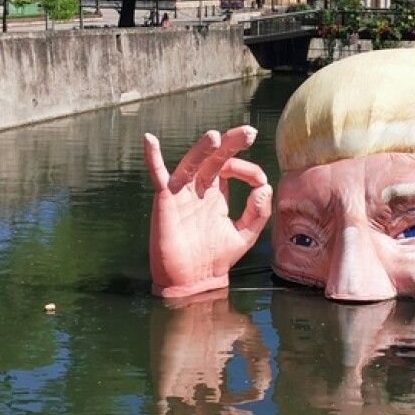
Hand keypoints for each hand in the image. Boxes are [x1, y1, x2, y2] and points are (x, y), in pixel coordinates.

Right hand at [144, 126, 271, 298]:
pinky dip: (152, 158)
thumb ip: (258, 213)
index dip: (248, 170)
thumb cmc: (216, 259)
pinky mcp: (166, 201)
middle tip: (250, 132)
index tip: (261, 180)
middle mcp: (199, 189)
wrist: (194, 282)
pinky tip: (149, 139)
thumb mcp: (245, 236)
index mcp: (217, 194)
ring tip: (216, 136)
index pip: (232, 169)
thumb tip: (265, 187)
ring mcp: (182, 193)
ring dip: (203, 148)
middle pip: (214, 158)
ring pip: (192, 163)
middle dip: (232, 143)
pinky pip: (157, 175)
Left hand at [146, 294, 271, 414]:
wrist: (191, 297)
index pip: (224, 407)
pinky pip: (159, 414)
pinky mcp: (164, 385)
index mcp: (212, 379)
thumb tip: (264, 390)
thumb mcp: (247, 335)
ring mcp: (179, 389)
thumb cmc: (218, 314)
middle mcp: (195, 388)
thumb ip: (259, 360)